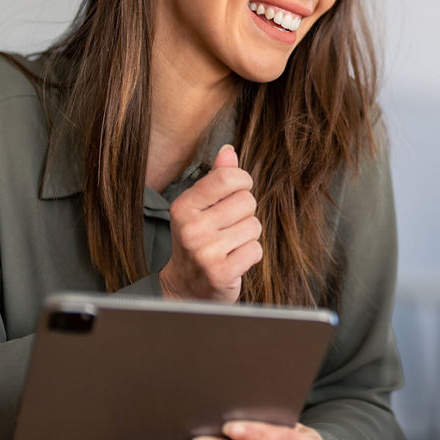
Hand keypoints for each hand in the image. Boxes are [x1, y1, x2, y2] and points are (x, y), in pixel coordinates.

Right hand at [159, 144, 262, 302]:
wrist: (185, 287)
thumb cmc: (198, 241)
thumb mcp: (199, 208)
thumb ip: (216, 179)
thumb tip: (229, 152)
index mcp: (183, 206)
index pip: (228, 177)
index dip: (242, 182)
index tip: (237, 192)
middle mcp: (191, 228)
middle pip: (247, 201)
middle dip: (244, 213)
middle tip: (228, 227)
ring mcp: (205, 252)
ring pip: (254, 225)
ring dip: (247, 235)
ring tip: (229, 245)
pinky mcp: (221, 272)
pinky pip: (256, 249)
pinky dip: (250, 255)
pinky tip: (233, 259)